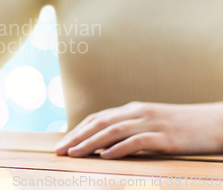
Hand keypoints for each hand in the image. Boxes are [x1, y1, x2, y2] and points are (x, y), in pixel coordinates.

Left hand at [55, 101, 222, 158]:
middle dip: (77, 137)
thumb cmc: (180, 126)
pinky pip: (139, 141)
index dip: (77, 131)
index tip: (62, 144)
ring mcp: (151, 123)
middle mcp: (137, 113)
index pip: (97, 119)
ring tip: (75, 154)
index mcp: (132, 110)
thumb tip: (103, 145)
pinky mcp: (165, 136)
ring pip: (114, 131)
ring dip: (91, 143)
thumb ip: (129, 129)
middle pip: (100, 123)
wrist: (213, 122)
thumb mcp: (150, 124)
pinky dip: (121, 148)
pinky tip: (107, 156)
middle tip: (60, 151)